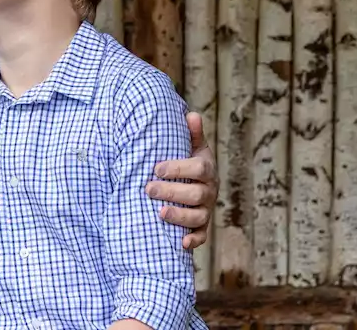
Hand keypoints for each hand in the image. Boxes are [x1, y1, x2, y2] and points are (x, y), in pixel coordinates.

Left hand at [145, 111, 216, 248]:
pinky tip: (180, 243)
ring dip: (180, 216)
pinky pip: (201, 237)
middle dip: (172, 192)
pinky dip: (193, 241)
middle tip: (148, 189)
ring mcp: (205, 210)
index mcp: (206, 170)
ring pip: (198, 217)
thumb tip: (190, 113)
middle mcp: (209, 191)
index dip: (178, 168)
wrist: (193, 184)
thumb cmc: (187, 163)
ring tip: (159, 213)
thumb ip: (191, 133)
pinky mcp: (201, 227)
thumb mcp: (191, 147)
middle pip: (196, 195)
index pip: (199, 169)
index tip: (157, 168)